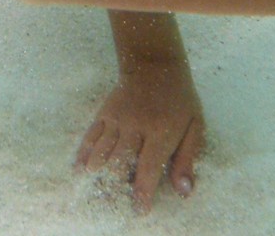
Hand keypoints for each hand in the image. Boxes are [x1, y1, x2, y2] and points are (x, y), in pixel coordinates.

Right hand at [76, 54, 204, 213]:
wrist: (155, 65)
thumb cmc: (179, 100)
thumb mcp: (195, 126)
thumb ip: (187, 159)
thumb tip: (183, 191)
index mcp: (160, 132)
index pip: (148, 166)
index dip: (143, 191)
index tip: (140, 209)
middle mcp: (136, 126)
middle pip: (120, 161)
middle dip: (116, 185)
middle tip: (115, 201)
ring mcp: (117, 118)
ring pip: (103, 150)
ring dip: (98, 172)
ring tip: (96, 189)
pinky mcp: (105, 113)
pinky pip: (92, 135)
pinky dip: (84, 153)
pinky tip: (79, 169)